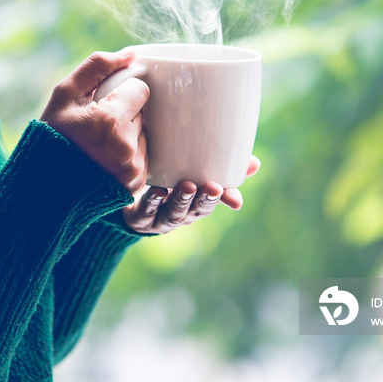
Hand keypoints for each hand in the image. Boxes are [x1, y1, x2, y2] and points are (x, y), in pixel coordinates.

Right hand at [40, 51, 149, 193]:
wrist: (46, 184)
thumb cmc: (52, 136)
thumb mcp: (64, 95)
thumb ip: (97, 67)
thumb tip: (131, 55)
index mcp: (110, 121)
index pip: (140, 90)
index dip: (122, 93)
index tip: (105, 103)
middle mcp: (126, 147)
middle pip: (142, 113)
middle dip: (124, 115)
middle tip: (97, 127)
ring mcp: (133, 168)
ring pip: (144, 134)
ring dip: (128, 134)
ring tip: (100, 145)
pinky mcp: (137, 182)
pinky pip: (143, 155)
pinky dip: (129, 154)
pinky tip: (106, 159)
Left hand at [123, 156, 260, 233]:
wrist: (126, 195)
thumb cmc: (166, 180)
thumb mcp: (193, 172)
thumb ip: (221, 166)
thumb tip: (256, 163)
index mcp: (196, 203)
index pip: (215, 203)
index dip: (226, 201)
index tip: (236, 200)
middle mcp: (181, 214)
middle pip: (196, 211)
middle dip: (206, 201)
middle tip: (213, 188)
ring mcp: (160, 217)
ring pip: (173, 213)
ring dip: (182, 200)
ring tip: (187, 187)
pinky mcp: (139, 217)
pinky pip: (146, 211)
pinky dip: (152, 202)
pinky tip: (157, 191)